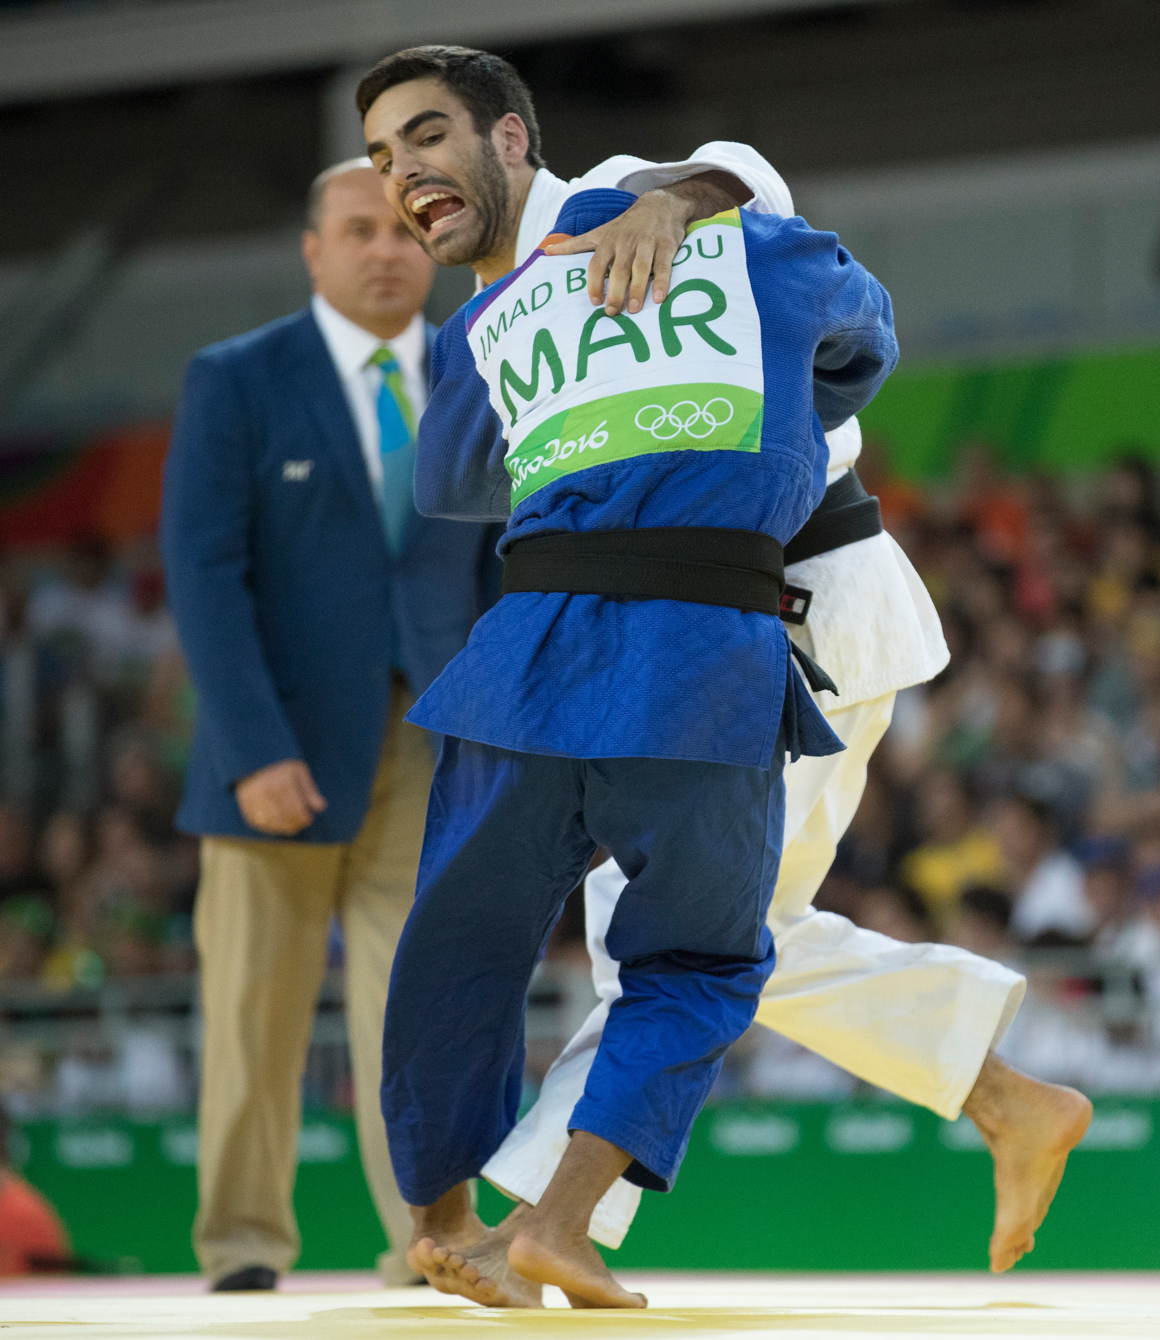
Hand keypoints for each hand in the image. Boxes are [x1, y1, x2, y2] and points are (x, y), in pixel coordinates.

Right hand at [235, 759, 326, 835]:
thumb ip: (310, 789)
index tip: (308, 820)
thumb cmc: (281, 767)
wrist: (254, 760)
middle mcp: (267, 791)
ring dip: (283, 827)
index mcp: (283, 782)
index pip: (297, 808)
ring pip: (272, 821)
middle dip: (295, 823)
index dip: (304, 817)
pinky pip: (259, 822)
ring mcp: (255, 799)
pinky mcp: (246, 805)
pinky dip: (270, 826)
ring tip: (291, 827)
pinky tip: (278, 825)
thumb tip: (321, 807)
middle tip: (300, 825)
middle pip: (285, 816)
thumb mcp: (299, 771)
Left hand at [544, 171, 751, 316]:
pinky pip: (663, 266)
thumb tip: (547, 252)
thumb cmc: (626, 225)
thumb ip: (575, 245)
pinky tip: (659, 298)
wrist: (661, 204)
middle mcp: (626, 242)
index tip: (594, 301)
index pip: (597, 263)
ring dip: (638, 290)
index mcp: (608, 241)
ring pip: (641, 268)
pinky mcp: (667, 245)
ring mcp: (647, 243)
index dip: (594, 282)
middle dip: (615, 291)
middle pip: (619, 270)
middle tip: (612, 312)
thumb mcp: (600, 232)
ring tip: (635, 310)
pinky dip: (661, 282)